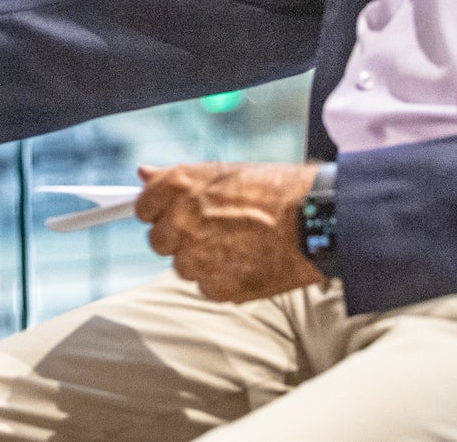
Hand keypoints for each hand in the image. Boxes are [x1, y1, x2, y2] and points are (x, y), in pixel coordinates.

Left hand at [135, 162, 325, 303]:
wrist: (314, 221)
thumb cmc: (277, 190)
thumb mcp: (223, 170)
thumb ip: (176, 177)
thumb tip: (144, 174)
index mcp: (179, 186)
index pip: (143, 207)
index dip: (159, 212)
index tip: (171, 214)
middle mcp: (180, 221)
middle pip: (158, 242)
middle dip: (179, 238)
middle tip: (212, 231)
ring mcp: (196, 257)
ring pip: (183, 267)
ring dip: (202, 260)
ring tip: (237, 245)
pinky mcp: (215, 286)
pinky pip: (206, 287)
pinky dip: (222, 279)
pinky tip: (246, 261)